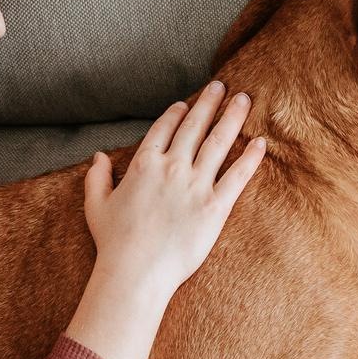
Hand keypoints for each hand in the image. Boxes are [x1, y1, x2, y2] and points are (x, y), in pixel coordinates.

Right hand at [82, 79, 266, 294]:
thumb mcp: (96, 205)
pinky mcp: (215, 207)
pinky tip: (261, 142)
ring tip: (244, 99)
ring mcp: (195, 186)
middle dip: (209, 102)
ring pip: (219, 142)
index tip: (186, 103)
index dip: (177, 113)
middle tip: (221, 86)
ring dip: (232, 117)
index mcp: (144, 165)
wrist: (136, 272)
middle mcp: (172, 168)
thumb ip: (97, 177)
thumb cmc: (114, 243)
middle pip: (195, 126)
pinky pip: (238, 176)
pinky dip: (251, 158)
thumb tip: (98, 156)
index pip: (164, 128)